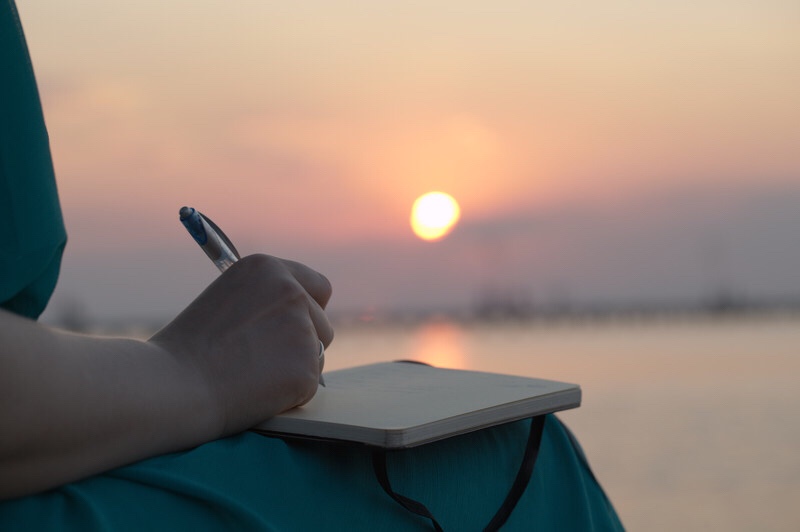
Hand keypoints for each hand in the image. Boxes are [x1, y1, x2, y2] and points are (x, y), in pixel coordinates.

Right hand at [150, 254, 332, 436]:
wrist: (172, 386)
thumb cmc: (187, 351)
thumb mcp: (226, 301)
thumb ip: (264, 302)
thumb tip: (295, 319)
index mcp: (267, 269)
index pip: (317, 287)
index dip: (309, 310)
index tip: (297, 327)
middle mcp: (291, 291)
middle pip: (322, 323)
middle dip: (303, 343)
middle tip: (263, 361)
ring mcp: (303, 328)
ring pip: (318, 355)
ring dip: (295, 367)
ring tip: (250, 375)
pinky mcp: (307, 367)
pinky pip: (309, 384)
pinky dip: (289, 394)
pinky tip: (255, 392)